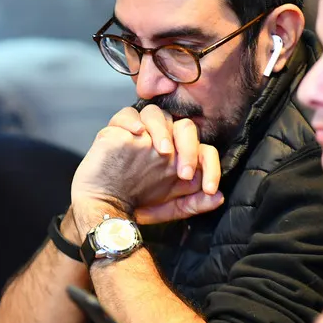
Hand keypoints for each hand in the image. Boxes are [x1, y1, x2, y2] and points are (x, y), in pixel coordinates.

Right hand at [102, 106, 223, 223]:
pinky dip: (132, 121)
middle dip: (189, 148)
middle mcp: (164, 142)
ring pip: (157, 113)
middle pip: (184, 127)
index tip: (208, 188)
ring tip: (163, 151)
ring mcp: (141, 134)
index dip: (211, 167)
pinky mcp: (119, 130)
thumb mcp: (169, 209)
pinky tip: (136, 134)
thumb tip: (217, 197)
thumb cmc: (136, 204)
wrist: (104, 206)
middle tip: (183, 173)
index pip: (203, 150)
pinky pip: (127, 114)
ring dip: (163, 129)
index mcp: (180, 157)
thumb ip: (193, 204)